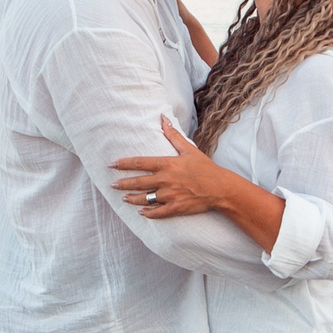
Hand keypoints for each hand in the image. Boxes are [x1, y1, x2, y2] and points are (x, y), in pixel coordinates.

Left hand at [112, 116, 228, 219]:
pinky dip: (148, 213)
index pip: (140, 163)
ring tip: (124, 198)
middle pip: (138, 182)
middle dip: (123, 183)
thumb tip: (163, 118)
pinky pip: (158, 213)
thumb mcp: (189, 149)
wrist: (220, 188)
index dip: (124, 164)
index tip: (112, 164)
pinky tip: (142, 212)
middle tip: (112, 185)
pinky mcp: (176, 208)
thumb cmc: (205, 167)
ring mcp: (170, 195)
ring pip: (145, 199)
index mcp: (167, 164)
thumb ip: (173, 135)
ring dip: (132, 199)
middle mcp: (166, 180)